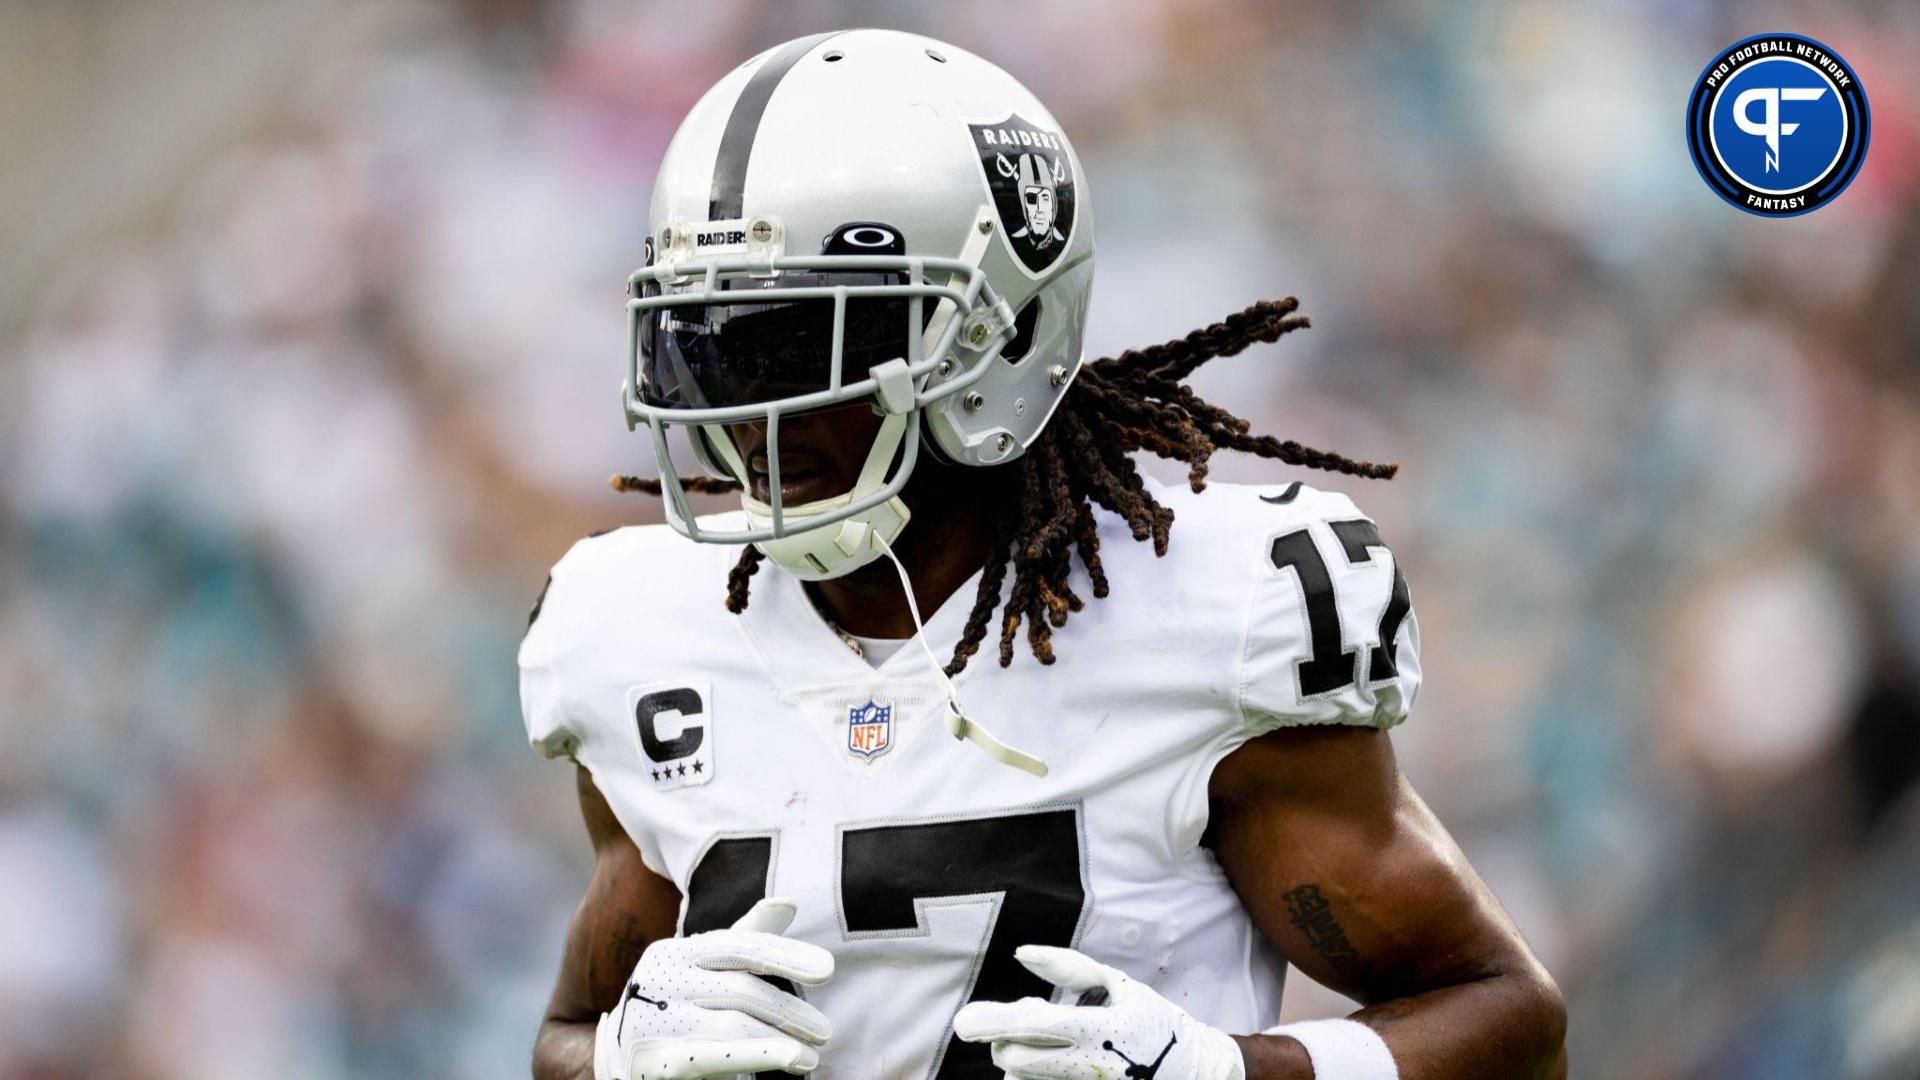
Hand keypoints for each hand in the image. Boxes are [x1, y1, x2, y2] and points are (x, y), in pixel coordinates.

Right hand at [593, 898, 833, 1079]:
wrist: (616, 1057)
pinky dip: (757, 1055)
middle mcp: (662, 980)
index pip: (740, 947)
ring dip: (779, 1040)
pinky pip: (713, 1056)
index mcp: (676, 952)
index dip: (785, 956)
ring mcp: (656, 1021)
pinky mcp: (658, 1061)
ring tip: (812, 1055)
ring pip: (731, 1026)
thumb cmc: (674, 1005)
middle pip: (740, 990)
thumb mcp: (702, 968)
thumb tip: (787, 903)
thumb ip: (744, 939)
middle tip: (825, 1031)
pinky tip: (789, 1058)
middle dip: (788, 1010)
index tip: (826, 969)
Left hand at [953, 945, 1244, 1079]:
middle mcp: (1090, 1066)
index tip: (964, 1022)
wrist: (1196, 1071)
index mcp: (1099, 1029)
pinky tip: (1048, 1062)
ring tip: (1042, 1045)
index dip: (996, 1024)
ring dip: (1019, 1061)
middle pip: (1018, 1060)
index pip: (1036, 1027)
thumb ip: (1069, 966)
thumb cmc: (1152, 1019)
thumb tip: (1020, 953)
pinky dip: (1034, 1076)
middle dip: (1002, 1043)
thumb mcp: (1118, 984)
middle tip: (1013, 1028)